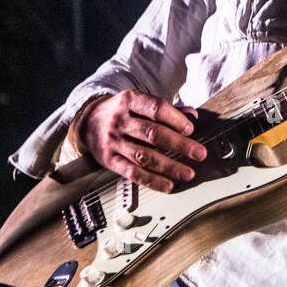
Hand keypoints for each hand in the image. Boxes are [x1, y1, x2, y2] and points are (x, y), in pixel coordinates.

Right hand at [76, 90, 207, 192]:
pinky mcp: (110, 160)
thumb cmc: (122, 112)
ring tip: (188, 173)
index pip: (155, 108)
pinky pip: (133, 173)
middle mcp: (120, 121)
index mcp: (129, 100)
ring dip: (169, 166)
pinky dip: (153, 181)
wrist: (88, 121)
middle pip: (152, 134)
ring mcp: (113, 142)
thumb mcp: (139, 103)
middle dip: (179, 144)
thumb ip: (166, 110)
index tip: (191, 130)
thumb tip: (193, 116)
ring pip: (144, 156)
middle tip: (199, 153)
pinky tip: (169, 185)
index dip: (175, 119)